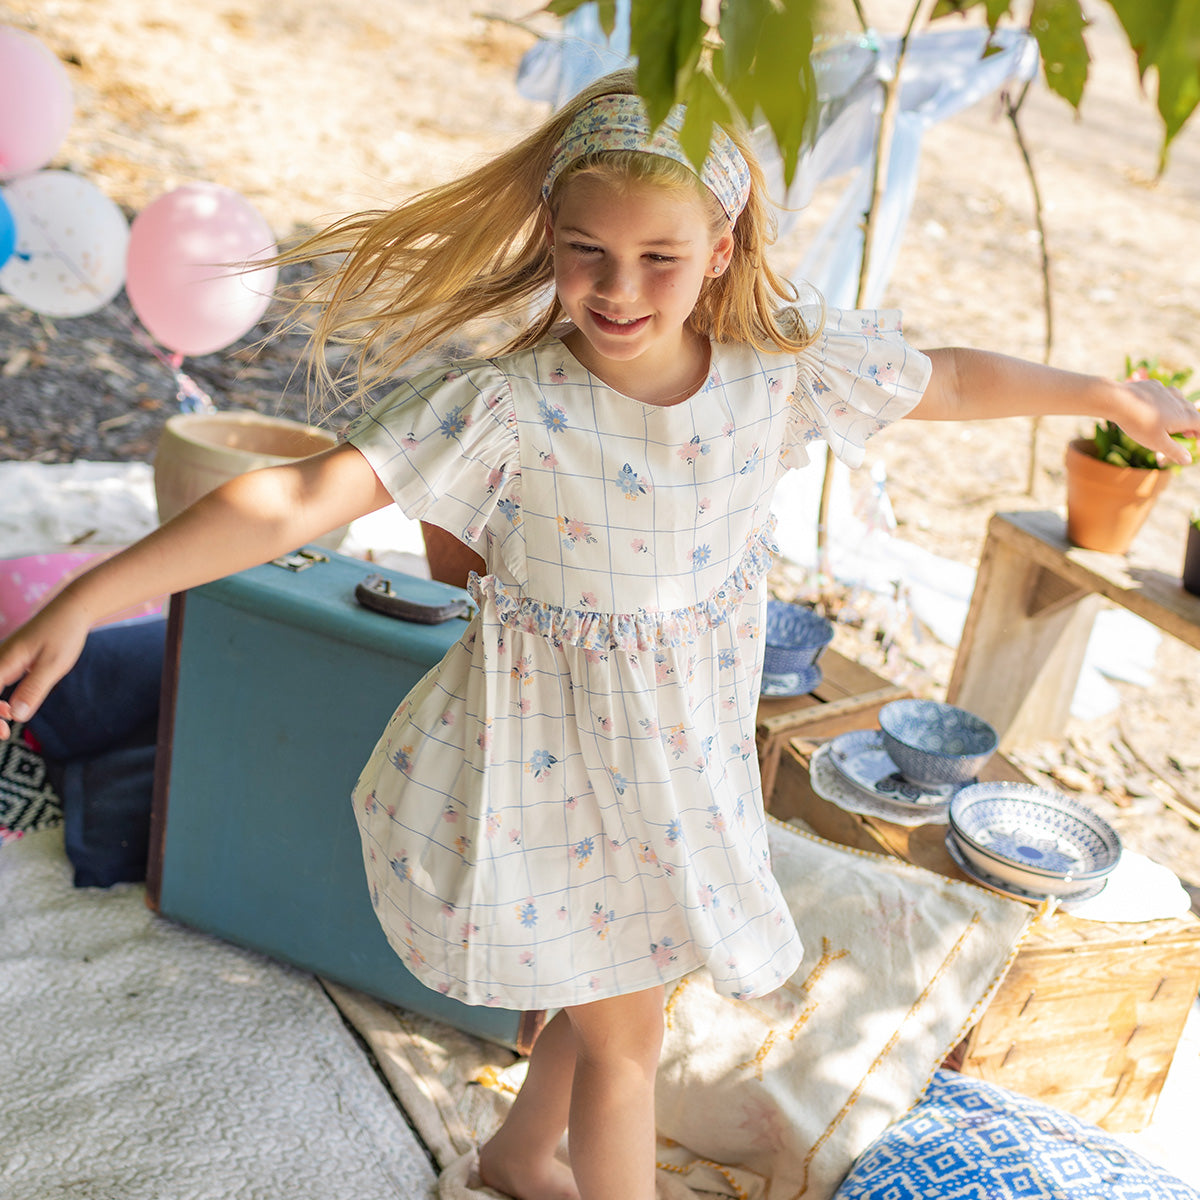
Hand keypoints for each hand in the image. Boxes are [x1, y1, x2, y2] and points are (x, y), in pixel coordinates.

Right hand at [0, 599, 90, 740]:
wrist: (70, 611)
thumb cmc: (64, 634)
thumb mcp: (54, 664)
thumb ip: (34, 689)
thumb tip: (16, 716)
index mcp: (3, 661)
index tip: (6, 731)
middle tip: (5, 733)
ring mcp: (1, 661)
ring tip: (8, 724)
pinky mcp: (8, 662)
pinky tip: (10, 709)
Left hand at [1113, 378, 1199, 466]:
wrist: (1118, 401)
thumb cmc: (1138, 424)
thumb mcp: (1157, 442)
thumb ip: (1174, 451)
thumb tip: (1188, 460)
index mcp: (1183, 416)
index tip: (1195, 442)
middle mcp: (1178, 401)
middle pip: (1192, 411)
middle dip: (1192, 424)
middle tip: (1186, 435)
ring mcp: (1165, 391)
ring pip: (1180, 399)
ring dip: (1180, 410)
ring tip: (1173, 420)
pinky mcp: (1153, 386)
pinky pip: (1164, 392)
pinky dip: (1164, 399)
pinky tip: (1156, 405)